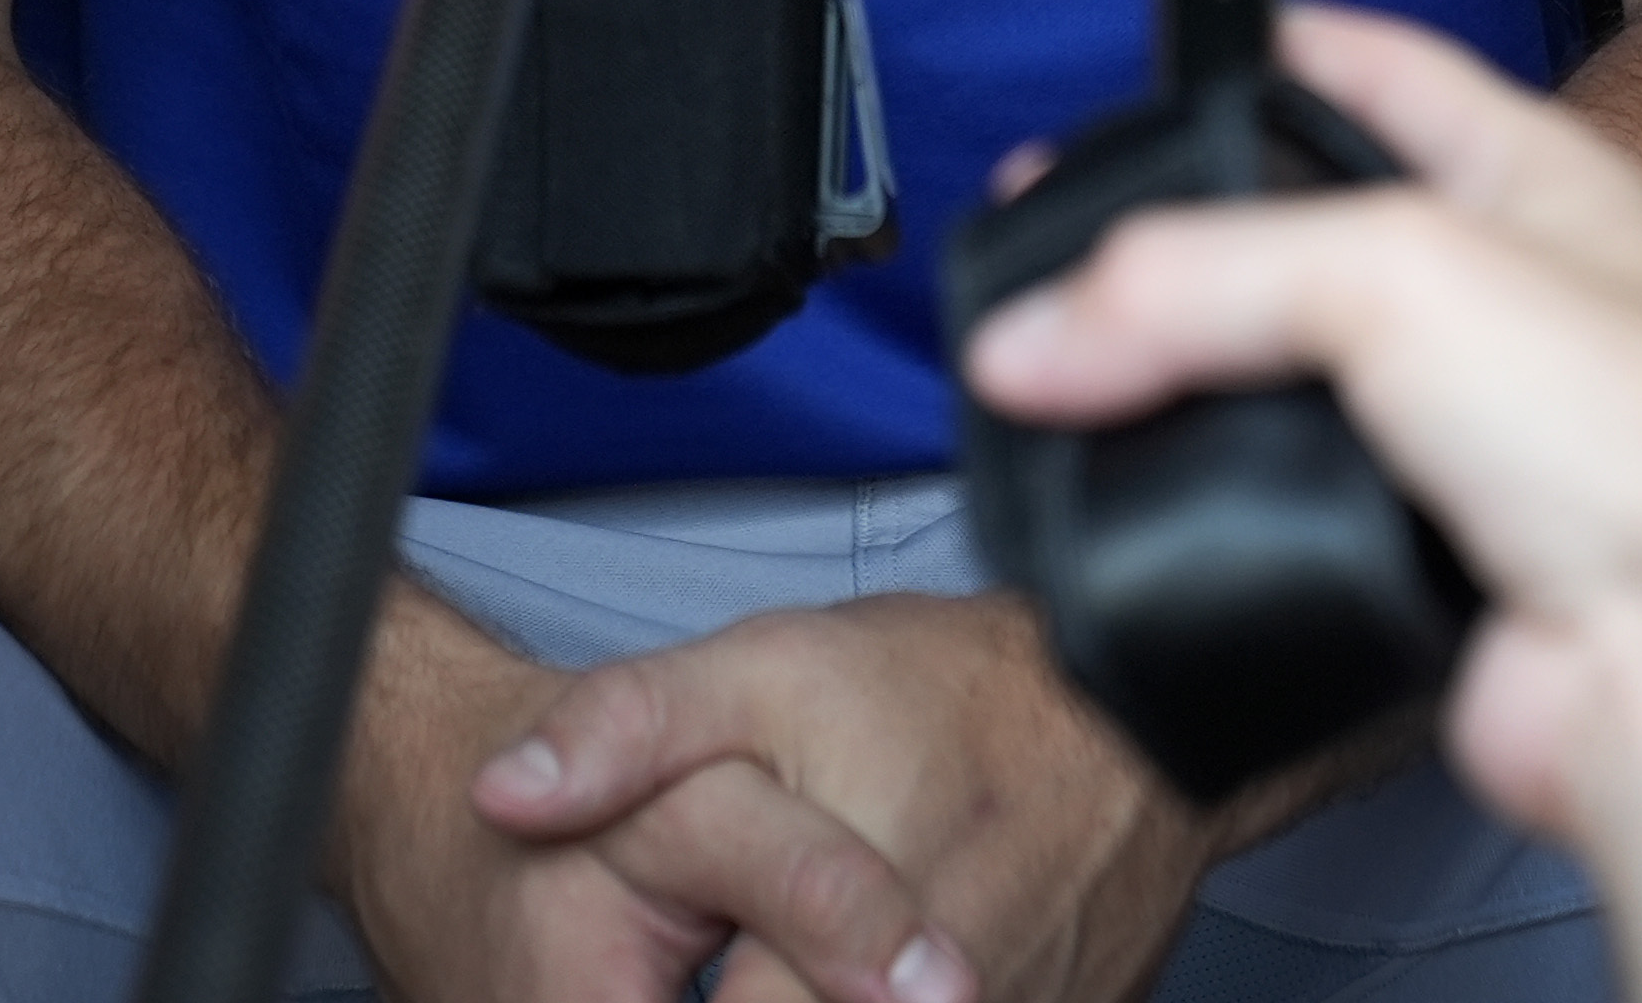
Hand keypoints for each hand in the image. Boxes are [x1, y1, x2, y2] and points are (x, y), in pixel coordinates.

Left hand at [466, 589, 1199, 1002]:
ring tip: (781, 952)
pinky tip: (853, 964)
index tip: (674, 956)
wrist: (1139, 723)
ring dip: (806, 994)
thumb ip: (626, 733)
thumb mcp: (768, 670)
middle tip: (733, 944)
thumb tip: (502, 794)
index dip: (658, 998)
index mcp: (838, 980)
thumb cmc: (959, 692)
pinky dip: (880, 994)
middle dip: (731, 988)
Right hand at [953, 14, 1641, 1002]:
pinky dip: (1222, 509)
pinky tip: (1168, 503)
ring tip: (1086, 378)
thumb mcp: (1394, 275)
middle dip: (1199, 245)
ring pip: (1297, 389)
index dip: (1288, 51)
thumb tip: (1037, 332)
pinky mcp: (1434, 562)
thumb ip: (1195, 280)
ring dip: (1199, 390)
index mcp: (1544, 182)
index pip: (1394, 75)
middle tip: (1084, 244)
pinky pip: (1293, 512)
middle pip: (1317, 241)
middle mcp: (1520, 302)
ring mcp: (1482, 440)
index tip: (1188, 56)